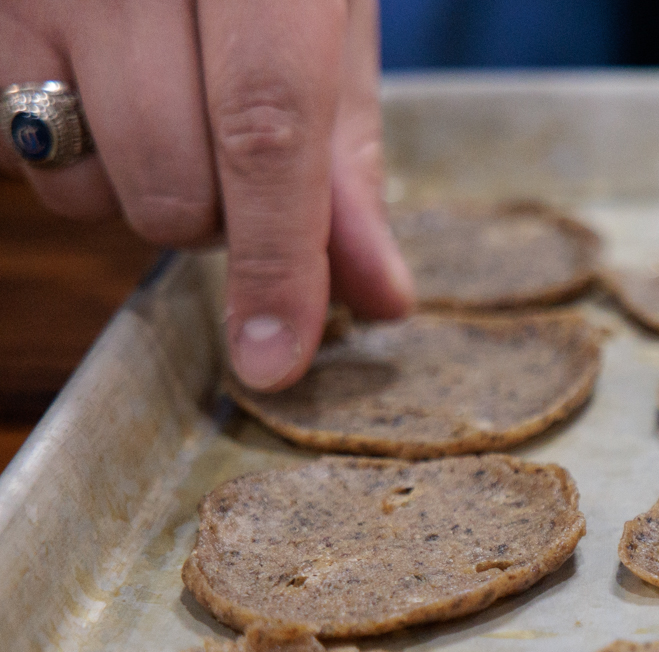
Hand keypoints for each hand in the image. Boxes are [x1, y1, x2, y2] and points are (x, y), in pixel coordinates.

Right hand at [0, 0, 413, 390]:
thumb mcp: (329, 5)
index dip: (279, 260)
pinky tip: (98, 90)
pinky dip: (65, 156)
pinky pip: (7, 142)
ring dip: (137, 192)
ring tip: (168, 109)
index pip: (269, 132)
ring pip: (75, 178)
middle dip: (221, 223)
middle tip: (246, 172)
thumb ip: (347, 148)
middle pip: (171, 175)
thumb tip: (373, 298)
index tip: (278, 359)